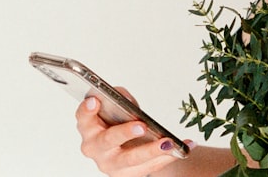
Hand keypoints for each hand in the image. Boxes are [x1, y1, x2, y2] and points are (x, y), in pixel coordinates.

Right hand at [75, 87, 189, 176]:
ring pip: (131, 159)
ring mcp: (111, 164)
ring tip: (168, 142)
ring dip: (152, 151)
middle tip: (141, 125)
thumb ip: (120, 99)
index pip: (83, 119)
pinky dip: (169, 156)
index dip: (87, 111)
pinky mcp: (128, 174)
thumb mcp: (119, 107)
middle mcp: (96, 149)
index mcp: (89, 129)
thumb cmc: (119, 123)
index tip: (96, 101)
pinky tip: (184, 147)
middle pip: (107, 142)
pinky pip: (150, 166)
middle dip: (124, 133)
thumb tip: (124, 99)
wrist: (129, 147)